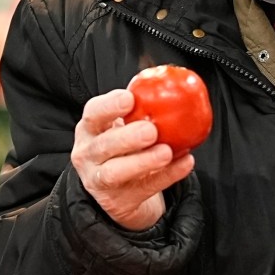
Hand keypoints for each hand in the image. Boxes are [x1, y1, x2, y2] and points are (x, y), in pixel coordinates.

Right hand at [71, 88, 194, 230]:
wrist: (119, 193)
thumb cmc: (123, 148)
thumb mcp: (123, 125)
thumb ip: (139, 104)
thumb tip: (161, 71)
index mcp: (89, 129)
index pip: (92, 113)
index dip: (108, 106)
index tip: (129, 98)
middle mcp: (87, 155)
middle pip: (103, 146)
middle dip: (126, 137)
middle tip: (151, 130)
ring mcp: (99, 181)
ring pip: (116, 173)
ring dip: (143, 161)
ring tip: (167, 151)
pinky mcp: (118, 202)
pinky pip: (144, 188)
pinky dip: (167, 176)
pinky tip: (186, 163)